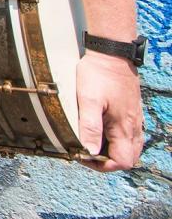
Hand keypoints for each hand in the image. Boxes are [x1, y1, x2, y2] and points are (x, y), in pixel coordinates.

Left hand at [75, 50, 144, 170]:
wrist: (112, 53)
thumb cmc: (99, 74)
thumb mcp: (88, 100)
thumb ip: (89, 126)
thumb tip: (89, 151)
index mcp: (124, 127)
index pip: (122, 162)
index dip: (102, 165)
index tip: (83, 156)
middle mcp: (134, 126)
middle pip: (128, 157)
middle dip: (108, 161)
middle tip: (86, 151)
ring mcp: (135, 118)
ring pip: (131, 146)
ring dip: (113, 150)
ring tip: (92, 141)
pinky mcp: (132, 110)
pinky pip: (130, 133)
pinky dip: (117, 138)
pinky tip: (102, 129)